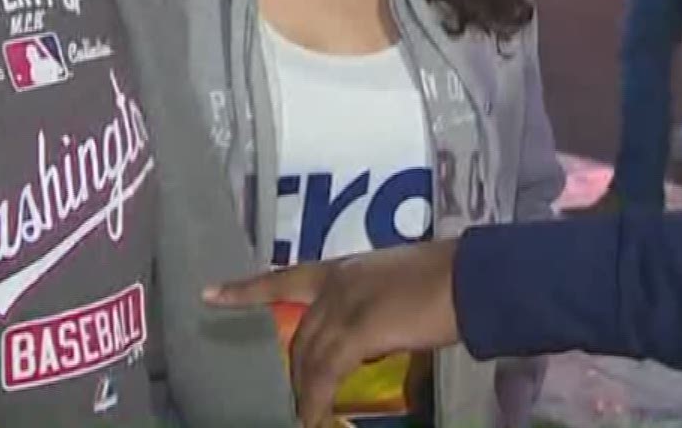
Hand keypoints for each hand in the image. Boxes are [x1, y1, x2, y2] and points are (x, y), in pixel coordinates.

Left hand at [206, 240, 463, 425]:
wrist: (472, 278)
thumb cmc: (447, 280)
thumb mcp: (396, 288)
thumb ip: (371, 310)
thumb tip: (367, 342)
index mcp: (343, 268)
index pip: (285, 277)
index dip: (246, 289)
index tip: (209, 293)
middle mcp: (336, 283)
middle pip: (301, 336)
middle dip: (297, 372)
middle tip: (301, 399)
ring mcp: (344, 305)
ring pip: (308, 358)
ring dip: (305, 393)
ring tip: (304, 417)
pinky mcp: (356, 330)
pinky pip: (324, 375)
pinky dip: (315, 401)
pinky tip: (313, 419)